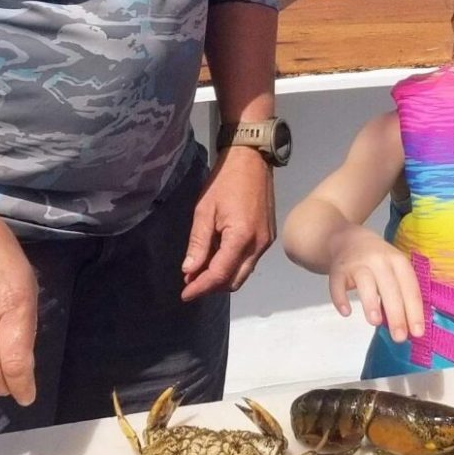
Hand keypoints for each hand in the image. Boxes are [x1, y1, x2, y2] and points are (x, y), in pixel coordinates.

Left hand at [182, 147, 275, 300]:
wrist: (252, 160)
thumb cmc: (224, 181)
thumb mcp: (204, 211)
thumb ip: (198, 243)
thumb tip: (189, 270)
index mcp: (241, 237)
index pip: (219, 274)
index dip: (201, 287)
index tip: (184, 294)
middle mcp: (258, 245)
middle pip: (234, 280)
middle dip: (212, 286)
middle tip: (190, 282)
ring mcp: (266, 242)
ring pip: (243, 273)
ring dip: (222, 277)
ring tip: (200, 271)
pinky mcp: (268, 237)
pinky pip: (249, 261)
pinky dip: (233, 265)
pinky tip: (217, 257)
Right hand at [327, 227, 423, 341]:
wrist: (347, 238)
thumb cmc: (377, 260)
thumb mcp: (394, 268)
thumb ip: (401, 292)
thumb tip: (410, 326)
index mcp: (397, 261)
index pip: (410, 287)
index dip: (414, 310)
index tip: (418, 332)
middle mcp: (379, 260)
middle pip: (390, 287)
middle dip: (396, 314)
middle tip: (399, 337)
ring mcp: (357, 263)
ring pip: (365, 282)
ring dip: (371, 302)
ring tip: (375, 322)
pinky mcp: (338, 269)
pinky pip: (338, 284)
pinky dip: (340, 298)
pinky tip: (346, 312)